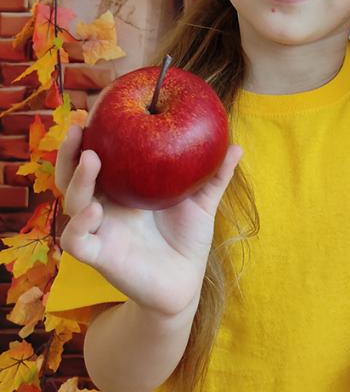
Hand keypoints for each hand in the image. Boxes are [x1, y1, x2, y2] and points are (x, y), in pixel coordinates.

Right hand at [56, 124, 241, 316]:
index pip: (99, 156)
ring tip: (92, 160)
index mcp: (123, 187)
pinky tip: (94, 210)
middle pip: (73, 174)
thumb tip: (236, 145)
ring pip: (72, 202)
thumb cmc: (187, 238)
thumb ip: (215, 176)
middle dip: (70, 150)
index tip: (97, 108)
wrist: (184, 283)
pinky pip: (76, 240)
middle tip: (79, 127)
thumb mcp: (202, 202)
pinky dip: (79, 225)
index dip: (92, 136)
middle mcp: (104, 205)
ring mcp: (98, 229)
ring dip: (77, 180)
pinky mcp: (98, 255)